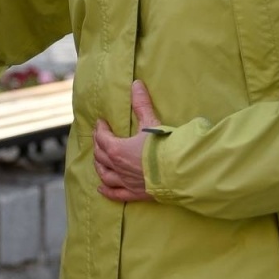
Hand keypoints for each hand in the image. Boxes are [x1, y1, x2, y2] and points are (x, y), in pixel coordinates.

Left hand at [92, 80, 160, 202]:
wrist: (180, 171)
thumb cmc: (165, 146)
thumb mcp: (151, 123)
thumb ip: (142, 104)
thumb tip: (136, 84)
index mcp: (117, 149)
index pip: (102, 137)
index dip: (100, 129)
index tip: (101, 122)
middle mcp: (117, 166)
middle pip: (101, 155)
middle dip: (98, 144)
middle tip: (99, 137)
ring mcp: (125, 182)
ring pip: (105, 174)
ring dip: (99, 166)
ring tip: (98, 160)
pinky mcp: (135, 194)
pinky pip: (116, 194)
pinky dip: (107, 192)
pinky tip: (101, 189)